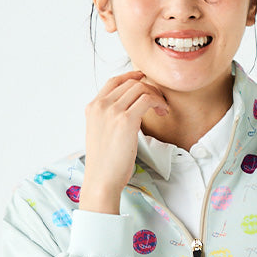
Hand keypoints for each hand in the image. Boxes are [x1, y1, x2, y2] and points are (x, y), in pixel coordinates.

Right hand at [82, 70, 169, 199]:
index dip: (131, 76)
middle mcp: (101, 106)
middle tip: (159, 101)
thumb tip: (129, 112)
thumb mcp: (101, 133)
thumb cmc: (104, 163)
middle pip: (130, 82)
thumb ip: (110, 118)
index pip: (114, 81)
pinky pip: (147, 99)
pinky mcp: (125, 120)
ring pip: (140, 88)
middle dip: (149, 88)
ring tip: (162, 108)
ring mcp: (112, 111)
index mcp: (93, 107)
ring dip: (156, 95)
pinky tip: (163, 111)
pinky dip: (158, 102)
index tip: (144, 78)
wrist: (101, 179)